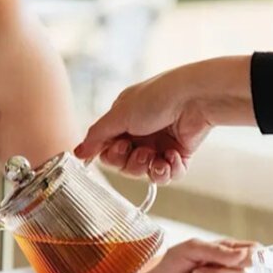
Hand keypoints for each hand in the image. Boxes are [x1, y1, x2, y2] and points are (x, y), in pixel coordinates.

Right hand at [74, 55, 253, 183]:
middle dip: (132, 163)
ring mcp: (160, 145)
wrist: (196, 98)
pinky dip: (169, 169)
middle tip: (142, 151)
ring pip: (146, 173)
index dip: (112, 155)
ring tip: (159, 156)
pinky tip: (173, 156)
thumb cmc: (157, 98)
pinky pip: (168, 175)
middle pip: (125, 166)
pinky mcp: (179, 155)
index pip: (108, 151)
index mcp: (124, 121)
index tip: (120, 145)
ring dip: (150, 168)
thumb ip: (97, 136)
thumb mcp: (119, 115)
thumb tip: (76, 153)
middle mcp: (140, 134)